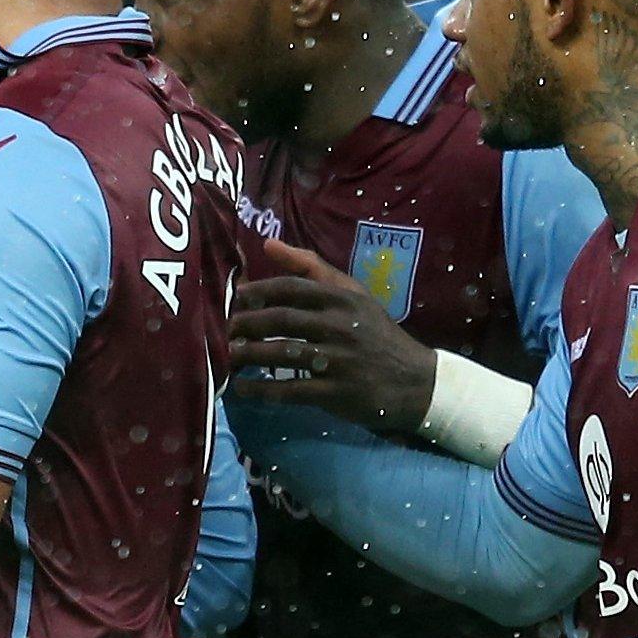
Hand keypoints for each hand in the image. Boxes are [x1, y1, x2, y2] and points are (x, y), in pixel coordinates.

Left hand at [228, 239, 437, 431]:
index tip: (234, 298)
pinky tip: (241, 387)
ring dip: (248, 354)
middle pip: (280, 320)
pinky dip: (261, 389)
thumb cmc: (376, 334)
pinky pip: (290, 390)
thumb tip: (268, 245)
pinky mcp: (336, 392)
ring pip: (281, 353)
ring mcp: (338, 360)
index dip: (256, 292)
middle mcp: (339, 325)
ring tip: (227, 355)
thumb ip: (311, 268)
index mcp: (341, 299)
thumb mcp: (352, 295)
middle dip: (245, 324)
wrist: (415, 381)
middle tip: (223, 329)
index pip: (290, 288)